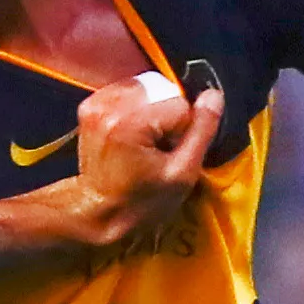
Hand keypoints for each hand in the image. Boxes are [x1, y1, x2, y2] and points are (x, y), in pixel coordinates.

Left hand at [70, 72, 224, 247]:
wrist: (99, 214)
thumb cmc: (138, 203)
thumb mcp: (182, 173)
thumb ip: (202, 131)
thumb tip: (213, 96)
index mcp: (129, 123)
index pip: (180, 103)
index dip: (184, 129)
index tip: (171, 152)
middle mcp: (108, 109)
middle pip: (162, 90)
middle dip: (167, 116)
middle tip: (158, 148)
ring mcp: (96, 106)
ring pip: (147, 89)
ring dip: (153, 111)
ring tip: (145, 143)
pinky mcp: (90, 108)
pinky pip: (128, 93)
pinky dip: (136, 110)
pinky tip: (133, 136)